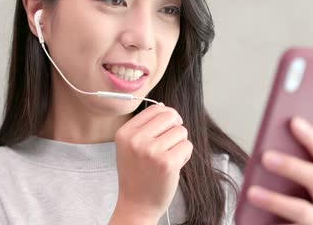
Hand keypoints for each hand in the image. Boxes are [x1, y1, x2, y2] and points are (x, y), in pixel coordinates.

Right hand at [111, 104, 192, 222]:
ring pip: (181, 131)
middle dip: (175, 128)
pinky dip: (185, 155)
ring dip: (180, 144)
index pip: (155, 109)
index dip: (167, 117)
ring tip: (168, 158)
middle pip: (170, 116)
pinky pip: (187, 146)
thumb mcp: (130, 146)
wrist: (137, 205)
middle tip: (170, 144)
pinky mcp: (167, 163)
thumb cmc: (137, 174)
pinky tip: (173, 166)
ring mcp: (151, 151)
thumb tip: (166, 109)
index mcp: (125, 133)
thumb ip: (145, 127)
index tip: (166, 129)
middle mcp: (136, 140)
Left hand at [247, 117, 312, 224]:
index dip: (311, 137)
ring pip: (302, 210)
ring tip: (252, 193)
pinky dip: (272, 221)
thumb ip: (295, 155)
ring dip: (275, 200)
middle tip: (265, 156)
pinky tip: (253, 212)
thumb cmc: (294, 201)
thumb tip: (289, 123)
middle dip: (291, 166)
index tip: (293, 121)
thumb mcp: (295, 178)